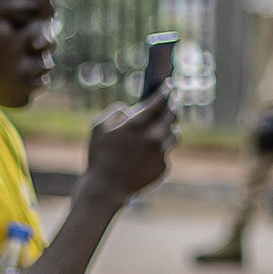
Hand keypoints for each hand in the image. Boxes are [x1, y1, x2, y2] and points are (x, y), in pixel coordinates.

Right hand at [79, 86, 178, 207]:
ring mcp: (161, 153)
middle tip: (173, 100)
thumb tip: (129, 108)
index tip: (169, 84)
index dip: (165, 90)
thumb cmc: (99, 157)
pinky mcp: (164, 166)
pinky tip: (145, 155)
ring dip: (169, 128)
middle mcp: (154, 137)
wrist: (106, 189)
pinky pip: (165, 153)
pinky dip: (159, 150)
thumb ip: (115, 113)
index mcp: (137, 125)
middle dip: (173, 105)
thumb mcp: (98, 129)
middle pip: (172, 114)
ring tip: (160, 129)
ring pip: (174, 133)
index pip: (159, 101)